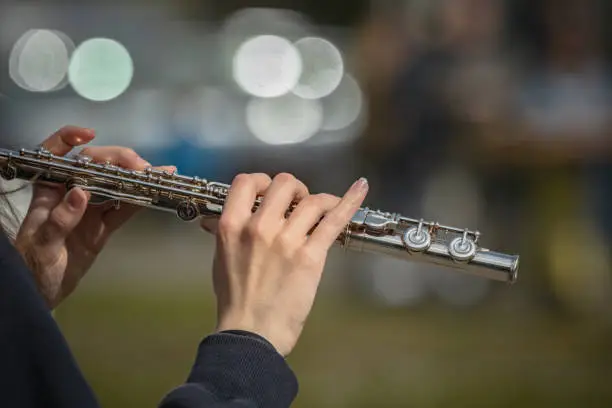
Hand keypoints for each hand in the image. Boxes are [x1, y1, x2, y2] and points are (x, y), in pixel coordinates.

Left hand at [14, 126, 174, 308]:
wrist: (37, 295)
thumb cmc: (31, 267)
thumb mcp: (41, 245)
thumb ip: (60, 219)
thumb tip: (82, 193)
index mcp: (48, 191)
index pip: (54, 155)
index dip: (68, 139)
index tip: (90, 134)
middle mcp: (69, 194)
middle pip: (95, 166)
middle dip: (119, 160)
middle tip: (142, 167)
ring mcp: (88, 211)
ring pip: (115, 185)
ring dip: (136, 179)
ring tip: (160, 173)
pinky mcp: (101, 228)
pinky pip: (122, 210)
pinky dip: (139, 202)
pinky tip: (154, 193)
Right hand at [201, 173, 368, 355]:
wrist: (251, 334)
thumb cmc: (236, 301)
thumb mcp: (221, 259)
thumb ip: (227, 233)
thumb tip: (224, 219)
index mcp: (232, 226)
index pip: (247, 182)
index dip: (261, 182)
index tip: (269, 191)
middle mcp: (259, 227)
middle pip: (284, 184)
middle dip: (294, 189)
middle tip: (298, 203)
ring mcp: (287, 240)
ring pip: (311, 200)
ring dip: (319, 200)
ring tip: (322, 208)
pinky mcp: (310, 256)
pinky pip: (333, 220)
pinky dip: (350, 200)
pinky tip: (361, 188)